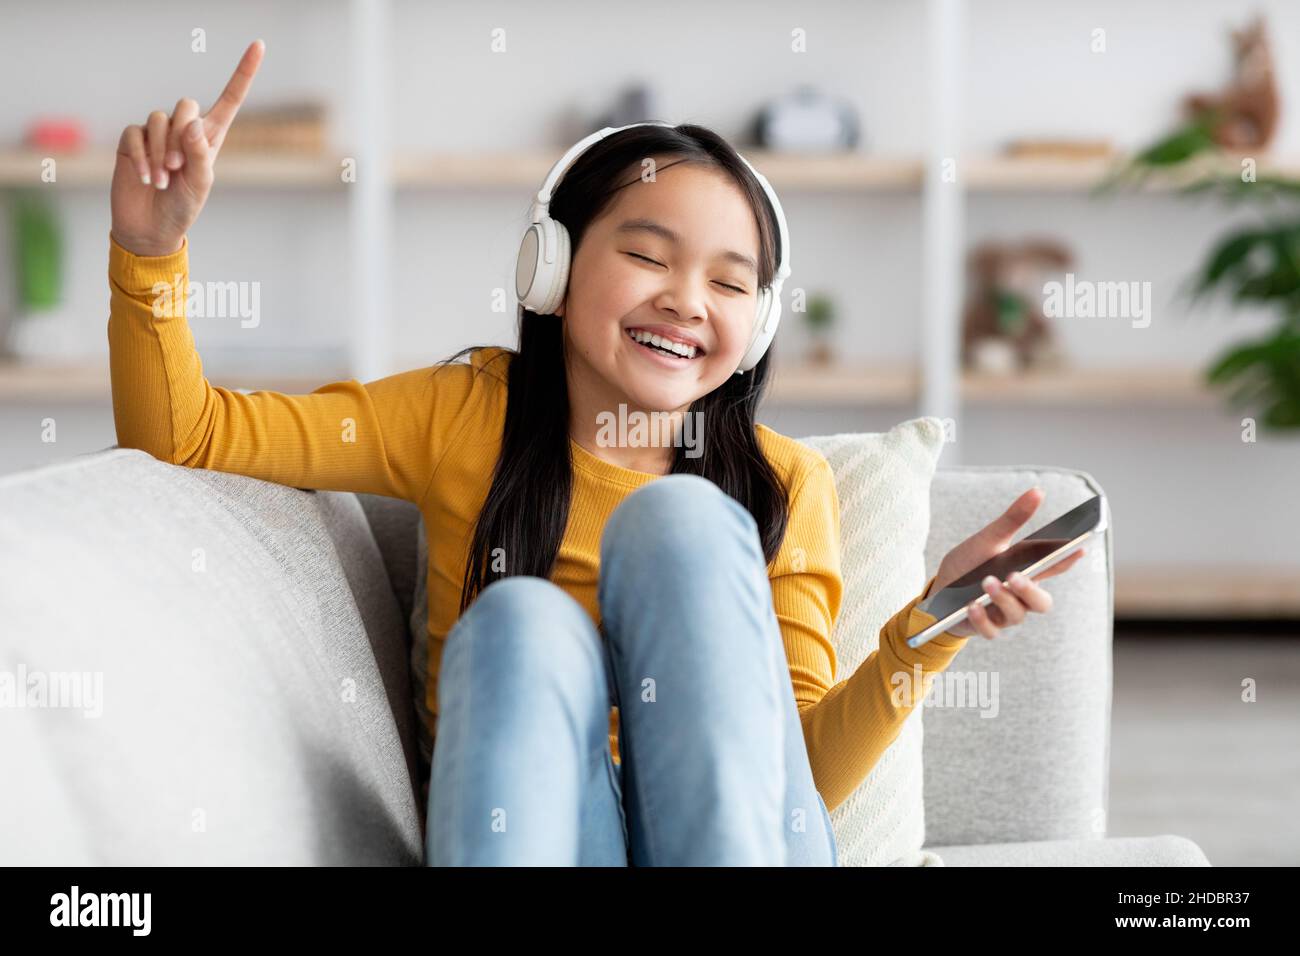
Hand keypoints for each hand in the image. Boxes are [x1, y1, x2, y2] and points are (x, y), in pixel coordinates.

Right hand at [109, 39, 264, 256]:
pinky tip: (148, 179)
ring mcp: (156, 134)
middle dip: (180, 135)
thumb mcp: (200, 184)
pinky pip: (135, 134)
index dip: (243, 73)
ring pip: (158, 120)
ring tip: (163, 179)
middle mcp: (183, 130)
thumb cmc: (183, 206)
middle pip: (184, 105)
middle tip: (177, 167)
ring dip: (160, 152)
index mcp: (210, 137)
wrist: (152, 227)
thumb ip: (200, 153)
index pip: (229, 99)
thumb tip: (192, 124)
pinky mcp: (132, 141)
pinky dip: (142, 157)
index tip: (259, 45)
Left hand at [927, 487, 1085, 639]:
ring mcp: (1004, 614)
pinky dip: (982, 618)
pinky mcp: (985, 626)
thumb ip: (1012, 519)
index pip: (1054, 566)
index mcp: (1026, 571)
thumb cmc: (969, 564)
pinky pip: (990, 630)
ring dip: (1003, 599)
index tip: (1078, 547)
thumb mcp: (988, 539)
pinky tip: (971, 606)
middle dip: (1031, 591)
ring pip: (1017, 615)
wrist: (938, 591)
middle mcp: (1020, 596)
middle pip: (1042, 602)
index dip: (1068, 559)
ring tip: (987, 582)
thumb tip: (1038, 491)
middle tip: (1016, 576)